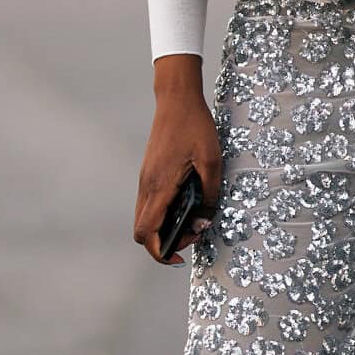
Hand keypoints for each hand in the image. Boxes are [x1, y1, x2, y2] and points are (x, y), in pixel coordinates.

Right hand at [134, 58, 222, 264]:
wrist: (176, 98)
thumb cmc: (196, 126)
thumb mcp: (212, 161)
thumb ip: (209, 195)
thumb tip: (203, 222)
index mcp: (159, 186)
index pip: (146, 232)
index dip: (159, 252)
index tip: (178, 257)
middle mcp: (146, 185)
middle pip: (141, 230)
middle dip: (163, 242)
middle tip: (192, 233)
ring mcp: (144, 179)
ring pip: (144, 216)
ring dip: (163, 226)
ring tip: (192, 219)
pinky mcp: (148, 172)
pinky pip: (149, 203)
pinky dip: (163, 212)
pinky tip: (185, 203)